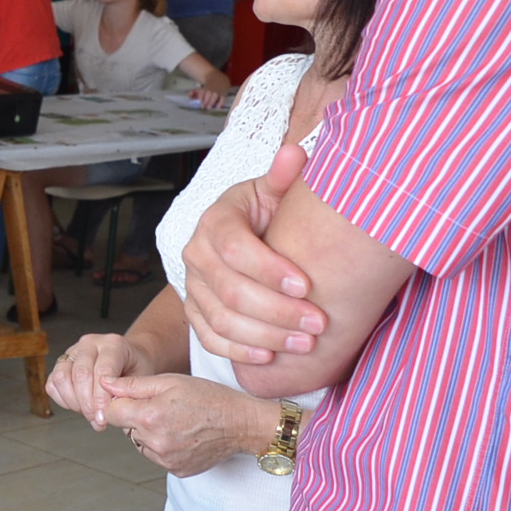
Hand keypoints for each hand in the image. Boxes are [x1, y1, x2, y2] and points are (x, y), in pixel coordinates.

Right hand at [46, 334, 153, 426]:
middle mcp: (90, 343)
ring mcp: (73, 352)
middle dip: (87, 404)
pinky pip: (53, 383)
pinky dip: (63, 400)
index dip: (101, 398)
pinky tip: (79, 407)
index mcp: (113, 344)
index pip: (102, 371)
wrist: (129, 360)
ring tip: (88, 414)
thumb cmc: (136, 370)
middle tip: (97, 421)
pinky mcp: (61, 363)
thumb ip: (127, 393)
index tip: (103, 418)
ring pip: (61, 377)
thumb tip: (110, 410)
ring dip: (73, 402)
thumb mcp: (142, 380)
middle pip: (80, 374)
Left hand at [98, 374, 274, 476]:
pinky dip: (163, 446)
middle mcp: (155, 442)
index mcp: (150, 417)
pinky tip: (181, 435)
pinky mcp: (176, 470)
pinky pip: (157, 457)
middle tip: (164, 407)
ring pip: (140, 443)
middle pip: (125, 429)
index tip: (134, 397)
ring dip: (149, 433)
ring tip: (175, 420)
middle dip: (136, 417)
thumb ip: (132, 385)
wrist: (241, 423)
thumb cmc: (209, 397)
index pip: (111, 412)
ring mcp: (166, 460)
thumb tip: (104, 383)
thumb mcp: (170, 381)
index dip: (120, 402)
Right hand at [180, 145, 325, 365]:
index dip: (270, 270)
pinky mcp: (195, 312)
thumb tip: (295, 154)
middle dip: (277, 311)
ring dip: (265, 336)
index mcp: (216, 221)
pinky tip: (271, 356)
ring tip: (305, 343)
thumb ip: (285, 177)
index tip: (307, 285)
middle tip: (318, 323)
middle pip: (230, 291)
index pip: (235, 248)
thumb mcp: (276, 193)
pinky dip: (239, 351)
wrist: (246, 239)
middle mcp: (196, 254)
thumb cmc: (269, 217)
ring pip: (221, 320)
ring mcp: (193, 286)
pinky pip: (210, 338)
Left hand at [190, 82, 234, 110]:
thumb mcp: (201, 89)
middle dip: (206, 100)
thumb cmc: (208, 87)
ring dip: (212, 102)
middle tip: (204, 106)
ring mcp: (218, 92)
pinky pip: (223, 98)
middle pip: (209, 94)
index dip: (201, 96)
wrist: (218, 79)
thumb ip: (194, 92)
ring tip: (209, 107)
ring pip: (215, 96)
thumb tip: (189, 94)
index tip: (200, 101)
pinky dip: (221, 103)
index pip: (203, 92)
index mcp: (206, 88)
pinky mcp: (224, 94)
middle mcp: (212, 90)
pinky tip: (218, 107)